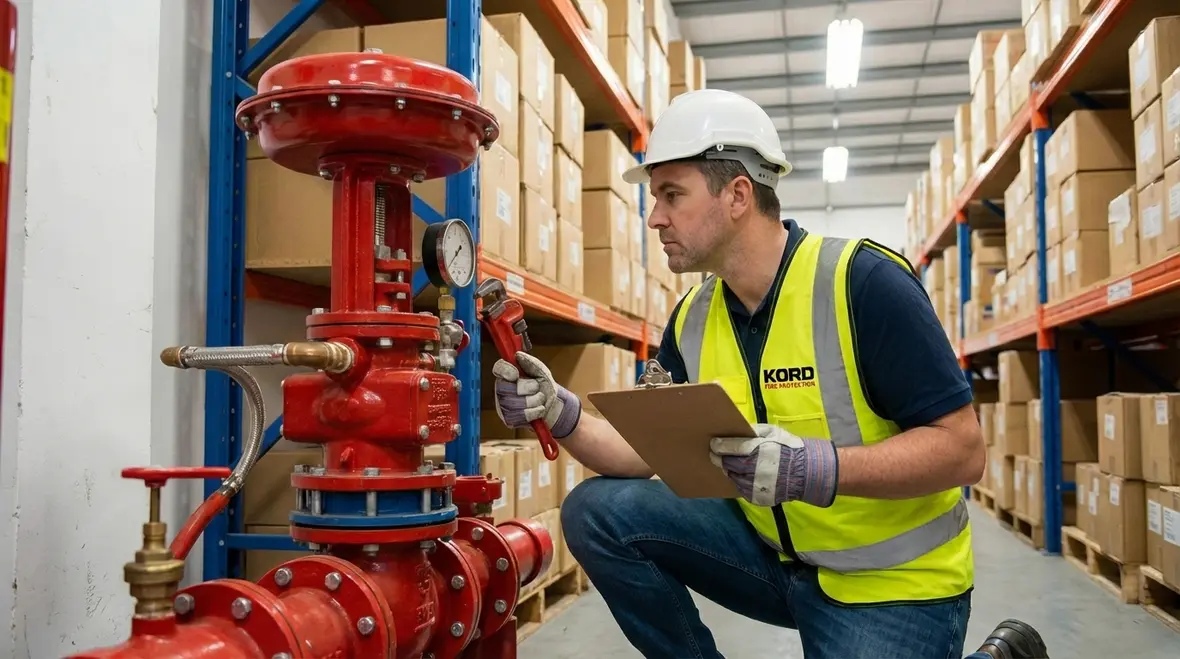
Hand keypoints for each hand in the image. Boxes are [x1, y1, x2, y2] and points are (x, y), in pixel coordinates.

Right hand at [492, 352, 581, 438]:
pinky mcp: (509, 420)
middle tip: (536, 388)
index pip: (498, 369)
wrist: (554, 405)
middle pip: (507, 388)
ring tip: (540, 399)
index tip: (516, 374)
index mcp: (507, 375)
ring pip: (515, 403)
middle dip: (528, 388)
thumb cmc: (544, 386)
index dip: (505, 371)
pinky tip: (539, 409)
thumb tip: (518, 355)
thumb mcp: (540, 371)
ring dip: (534, 400)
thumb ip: (530, 362)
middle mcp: (501, 390)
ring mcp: (503, 406)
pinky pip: (520, 416)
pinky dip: (535, 412)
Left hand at [709, 423, 837, 507]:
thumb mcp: (772, 432)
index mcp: (757, 450)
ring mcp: (755, 485)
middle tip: (716, 455)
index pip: (730, 448)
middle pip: (728, 464)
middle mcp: (754, 469)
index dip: (719, 446)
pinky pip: (742, 489)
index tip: (713, 444)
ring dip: (731, 471)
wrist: (807, 472)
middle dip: (721, 459)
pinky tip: (744, 476)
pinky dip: (740, 482)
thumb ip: (753, 431)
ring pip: (733, 478)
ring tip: (732, 466)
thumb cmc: (788, 448)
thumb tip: (736, 430)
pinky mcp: (758, 497)